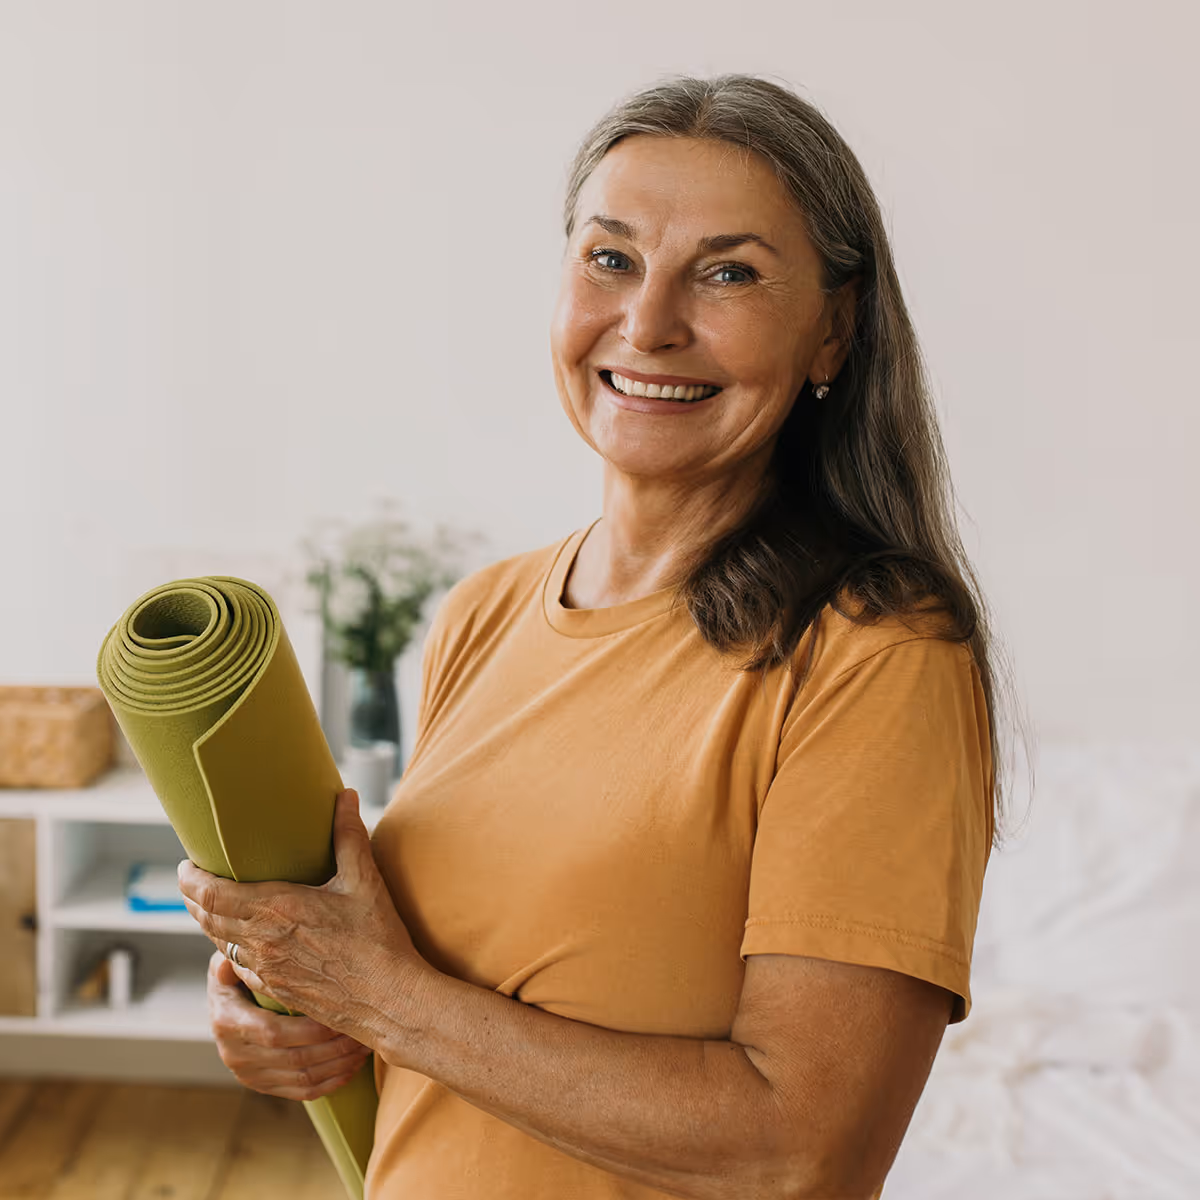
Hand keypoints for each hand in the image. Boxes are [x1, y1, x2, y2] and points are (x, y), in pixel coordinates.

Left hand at [178, 788, 431, 1048]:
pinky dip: (229, 948)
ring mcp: (267, 969)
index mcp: (277, 909)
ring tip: (209, 905)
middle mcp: (262, 941)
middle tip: (191, 880)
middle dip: (192, 898)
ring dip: (208, 922)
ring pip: (220, 943)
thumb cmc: (377, 940)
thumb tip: (346, 797)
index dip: (190, 880)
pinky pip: (239, 966)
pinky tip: (240, 943)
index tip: (185, 865)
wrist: (387, 999)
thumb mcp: (365, 881)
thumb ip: (349, 836)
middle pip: (206, 918)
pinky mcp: (277, 989)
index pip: (212, 894)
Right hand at [206, 949, 372, 1098]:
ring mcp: (249, 1074)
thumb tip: (233, 959)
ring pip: (303, 1079)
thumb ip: (237, 959)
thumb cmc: (236, 974)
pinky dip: (331, 1083)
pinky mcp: (263, 1085)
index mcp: (228, 1021)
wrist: (222, 1004)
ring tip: (365, 1047)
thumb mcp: (229, 960)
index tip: (342, 1015)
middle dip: (335, 1048)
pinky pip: (302, 1092)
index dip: (311, 1029)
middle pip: (295, 1059)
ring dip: (339, 1065)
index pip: (275, 1033)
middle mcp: (235, 1054)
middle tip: (365, 1031)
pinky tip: (353, 1067)